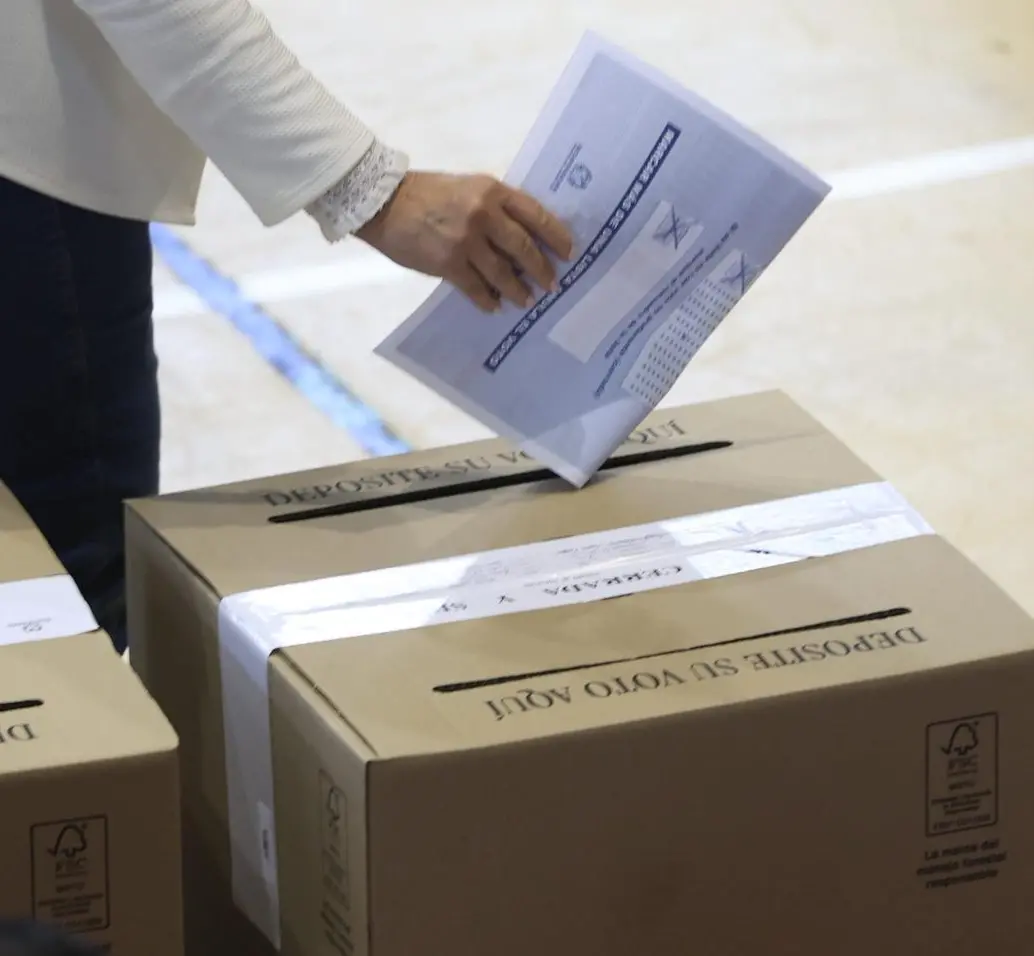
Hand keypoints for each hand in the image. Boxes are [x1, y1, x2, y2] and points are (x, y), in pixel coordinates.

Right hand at [356, 171, 573, 311]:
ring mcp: (466, 241)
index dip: (556, 236)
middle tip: (552, 284)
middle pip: (524, 247)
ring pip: (503, 273)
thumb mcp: (468, 187)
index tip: (569, 253)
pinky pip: (476, 288)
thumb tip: (523, 237)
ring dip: (518, 290)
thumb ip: (495, 207)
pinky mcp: (448, 264)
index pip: (535, 214)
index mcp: (492, 191)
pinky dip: (487, 300)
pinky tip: (495, 307)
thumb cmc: (428, 194)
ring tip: (527, 301)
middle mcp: (483, 215)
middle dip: (541, 269)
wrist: (385, 203)